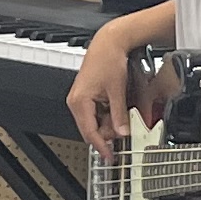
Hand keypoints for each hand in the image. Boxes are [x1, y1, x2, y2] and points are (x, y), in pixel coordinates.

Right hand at [67, 36, 159, 152]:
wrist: (108, 43)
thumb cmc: (108, 59)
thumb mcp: (117, 90)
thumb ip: (119, 115)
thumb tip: (122, 132)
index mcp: (80, 102)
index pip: (90, 132)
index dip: (101, 146)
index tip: (110, 156)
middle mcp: (76, 102)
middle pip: (91, 129)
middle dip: (108, 132)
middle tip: (124, 127)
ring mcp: (80, 99)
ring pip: (94, 122)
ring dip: (108, 122)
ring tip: (121, 111)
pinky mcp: (86, 96)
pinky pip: (95, 113)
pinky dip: (107, 114)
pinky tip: (116, 106)